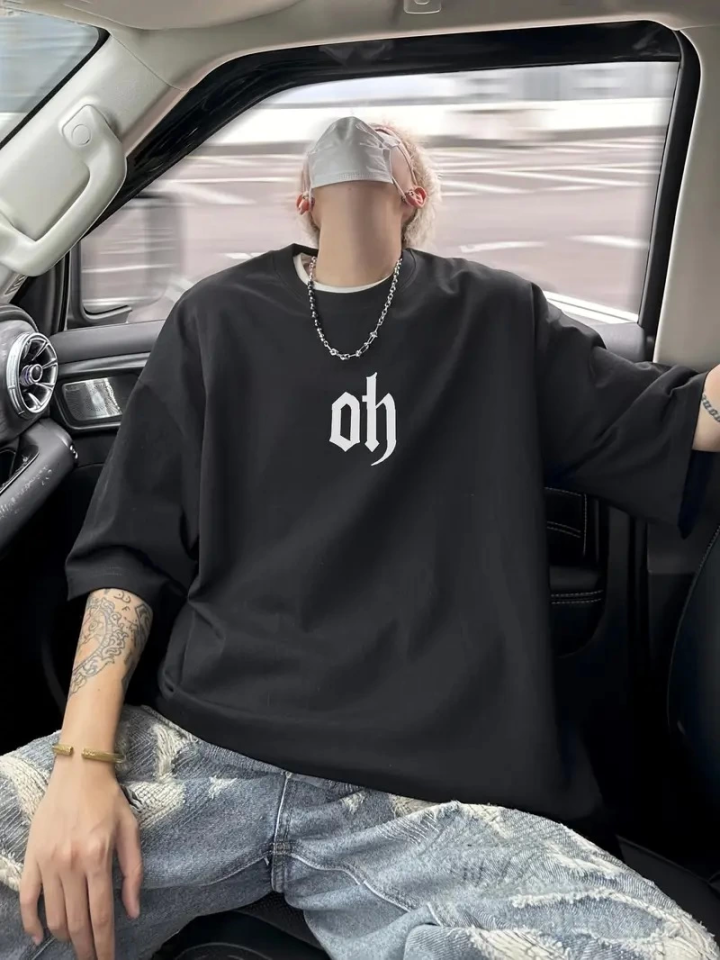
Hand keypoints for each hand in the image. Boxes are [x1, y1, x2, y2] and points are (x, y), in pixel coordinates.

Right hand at [19, 758, 141, 959]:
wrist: (78, 772)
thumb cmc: (108, 800)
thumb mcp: (131, 830)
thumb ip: (133, 872)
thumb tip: (132, 911)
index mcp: (98, 858)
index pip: (101, 915)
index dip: (105, 944)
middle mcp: (71, 865)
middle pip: (77, 922)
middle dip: (86, 947)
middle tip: (93, 959)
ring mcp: (48, 863)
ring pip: (53, 916)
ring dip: (64, 937)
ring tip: (75, 944)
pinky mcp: (32, 858)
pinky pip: (27, 899)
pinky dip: (31, 922)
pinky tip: (39, 936)